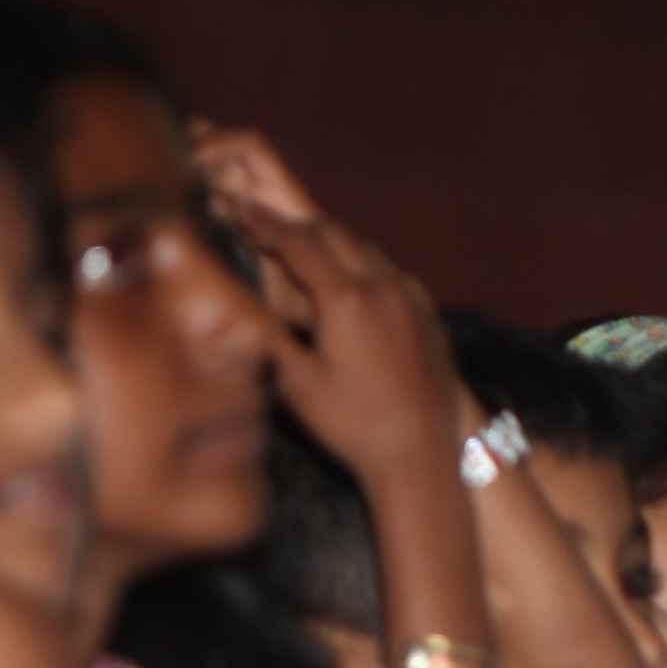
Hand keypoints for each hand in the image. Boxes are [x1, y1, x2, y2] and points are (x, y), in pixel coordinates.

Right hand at [188, 123, 458, 495]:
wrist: (421, 457)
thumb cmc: (352, 426)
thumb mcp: (295, 383)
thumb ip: (267, 333)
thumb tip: (236, 301)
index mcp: (347, 300)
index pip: (298, 242)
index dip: (264, 223)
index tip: (240, 210)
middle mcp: (385, 288)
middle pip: (334, 235)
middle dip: (297, 228)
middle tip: (266, 227)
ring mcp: (413, 300)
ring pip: (367, 250)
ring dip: (332, 244)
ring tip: (304, 251)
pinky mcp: (430, 316)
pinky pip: (392, 274)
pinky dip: (364, 267)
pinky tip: (351, 282)